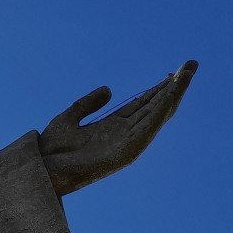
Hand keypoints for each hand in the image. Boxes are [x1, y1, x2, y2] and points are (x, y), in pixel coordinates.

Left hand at [40, 60, 196, 195]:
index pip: (142, 104)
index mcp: (111, 127)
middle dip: (173, 87)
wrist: (41, 168)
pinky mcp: (126, 153)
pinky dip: (161, 110)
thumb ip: (87, 104)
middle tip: (191, 64)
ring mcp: (126, 143)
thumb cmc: (50, 149)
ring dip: (174, 94)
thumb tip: (108, 89)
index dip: (158, 88)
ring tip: (188, 72)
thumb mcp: (69, 118)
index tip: (173, 72)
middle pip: (154, 107)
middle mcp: (122, 134)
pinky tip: (172, 93)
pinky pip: (148, 128)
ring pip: (156, 115)